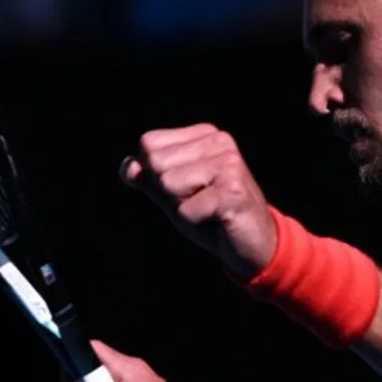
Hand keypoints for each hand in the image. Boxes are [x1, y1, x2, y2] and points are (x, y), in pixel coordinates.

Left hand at [121, 123, 276, 279]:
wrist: (254, 246)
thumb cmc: (213, 217)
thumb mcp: (174, 195)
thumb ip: (149, 179)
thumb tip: (128, 168)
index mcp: (204, 135)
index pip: (149, 145)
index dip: (156, 176)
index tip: (187, 189)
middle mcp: (219, 141)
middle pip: (157, 164)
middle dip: (169, 193)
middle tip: (199, 202)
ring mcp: (229, 163)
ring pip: (169, 184)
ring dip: (183, 207)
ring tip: (209, 209)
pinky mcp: (233, 190)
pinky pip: (186, 210)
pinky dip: (195, 222)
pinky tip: (218, 219)